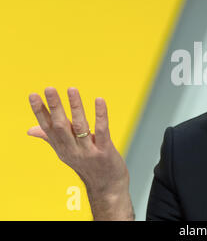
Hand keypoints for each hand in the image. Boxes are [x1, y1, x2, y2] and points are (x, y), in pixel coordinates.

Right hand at [28, 87, 133, 219]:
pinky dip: (100, 115)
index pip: (47, 127)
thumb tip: (29, 130)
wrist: (107, 187)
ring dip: (76, 107)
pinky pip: (102, 131)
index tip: (33, 95)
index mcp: (61, 147)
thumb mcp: (66, 152)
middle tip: (49, 88)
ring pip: (80, 126)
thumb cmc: (87, 166)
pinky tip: (99, 100)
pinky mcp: (104, 151)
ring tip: (71, 89)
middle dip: (55, 107)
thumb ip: (50, 138)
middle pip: (60, 126)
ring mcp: (88, 151)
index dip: (40, 111)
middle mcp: (71, 149)